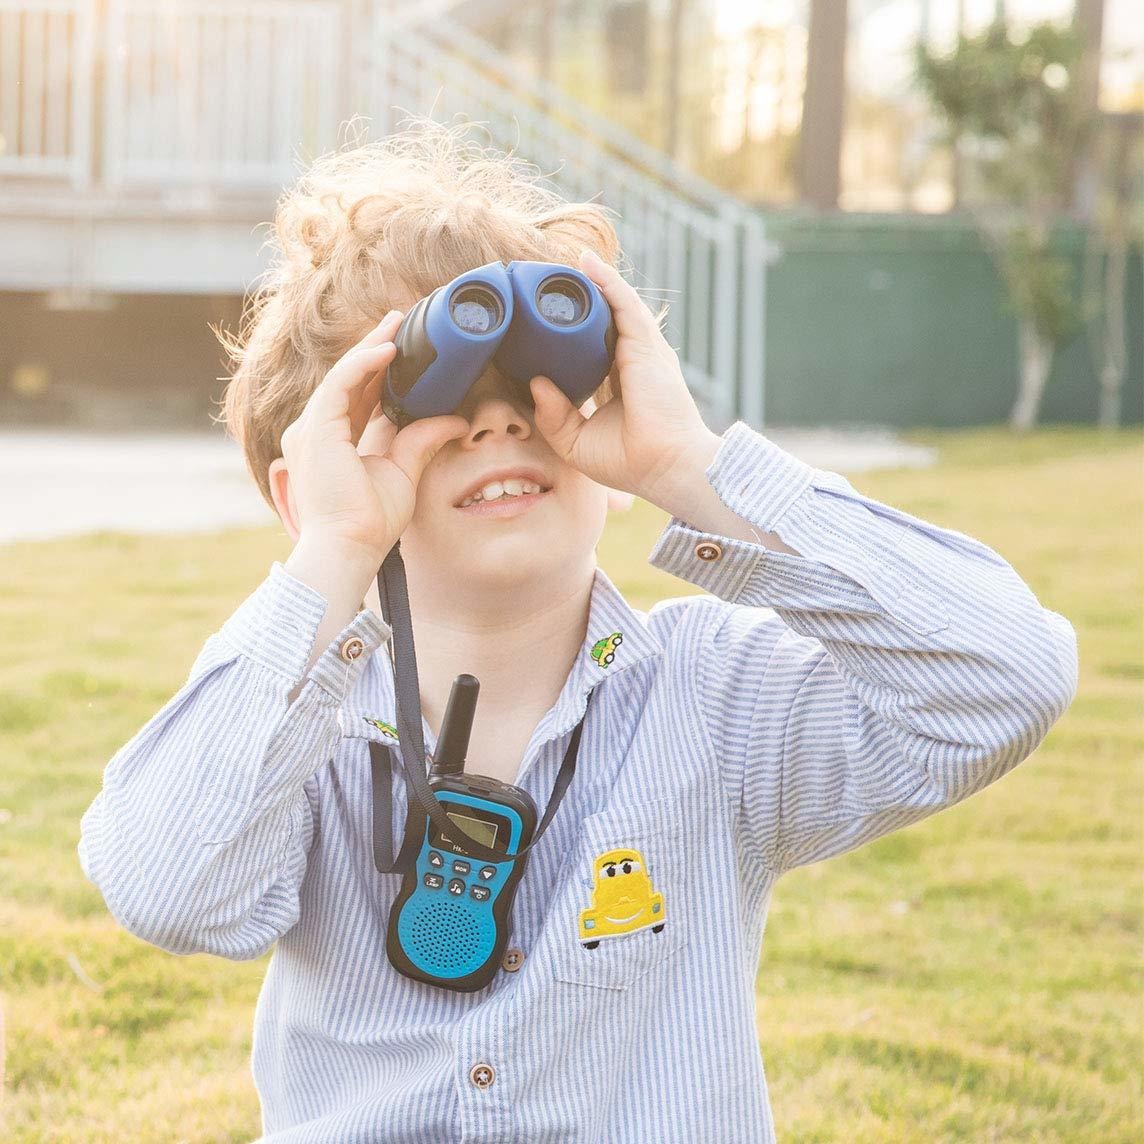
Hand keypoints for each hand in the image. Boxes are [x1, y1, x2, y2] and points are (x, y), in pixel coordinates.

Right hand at [278, 310, 469, 562]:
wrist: (349, 547)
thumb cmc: (370, 521)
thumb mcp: (404, 471)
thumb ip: (423, 441)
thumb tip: (458, 421)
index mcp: (332, 441)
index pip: (357, 395)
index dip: (380, 371)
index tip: (403, 349)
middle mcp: (315, 432)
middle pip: (348, 380)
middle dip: (374, 348)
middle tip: (399, 320)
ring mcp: (310, 430)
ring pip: (343, 375)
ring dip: (370, 347)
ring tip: (396, 324)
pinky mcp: (315, 431)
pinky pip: (340, 385)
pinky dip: (362, 364)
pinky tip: (386, 349)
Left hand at [528, 248, 717, 502]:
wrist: (664, 467)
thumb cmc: (629, 462)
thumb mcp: (577, 442)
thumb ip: (554, 416)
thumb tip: (536, 383)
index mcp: (622, 383)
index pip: (595, 347)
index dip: (574, 331)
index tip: (545, 318)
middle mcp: (635, 362)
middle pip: (606, 320)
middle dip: (584, 299)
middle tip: (548, 281)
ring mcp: (643, 351)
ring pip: (615, 305)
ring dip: (592, 281)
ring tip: (563, 263)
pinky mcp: (645, 345)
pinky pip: (624, 303)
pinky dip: (606, 280)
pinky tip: (586, 263)